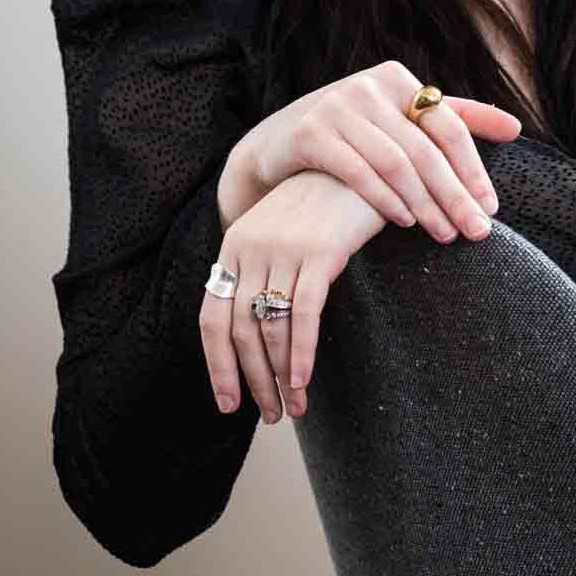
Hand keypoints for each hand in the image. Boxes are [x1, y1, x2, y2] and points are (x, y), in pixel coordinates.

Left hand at [199, 168, 384, 424]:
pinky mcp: (321, 251)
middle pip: (239, 331)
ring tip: (293, 407)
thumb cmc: (325, 205)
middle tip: (270, 414)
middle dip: (253, 381)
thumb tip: (258, 335)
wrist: (363, 161)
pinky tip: (303, 380)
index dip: (218, 366)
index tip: (229, 402)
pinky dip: (300, 354)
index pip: (212, 317)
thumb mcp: (283, 232)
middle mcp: (251, 246)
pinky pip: (303, 315)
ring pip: (271, 328)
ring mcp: (284, 247)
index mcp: (235, 243)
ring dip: (280, 377)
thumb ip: (265, 271)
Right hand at [218, 60, 522, 245]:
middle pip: (426, 149)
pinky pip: (358, 171)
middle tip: (477, 232)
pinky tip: (405, 221)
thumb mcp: (400, 120)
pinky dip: (385, 199)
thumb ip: (455, 119)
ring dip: (425, 203)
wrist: (276, 143)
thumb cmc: (353, 133)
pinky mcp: (309, 132)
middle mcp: (368, 85)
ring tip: (444, 234)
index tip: (492, 207)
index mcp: (397, 78)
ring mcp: (336, 106)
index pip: (449, 126)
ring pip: (396, 163)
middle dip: (455, 195)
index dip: (474, 168)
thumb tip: (515, 128)